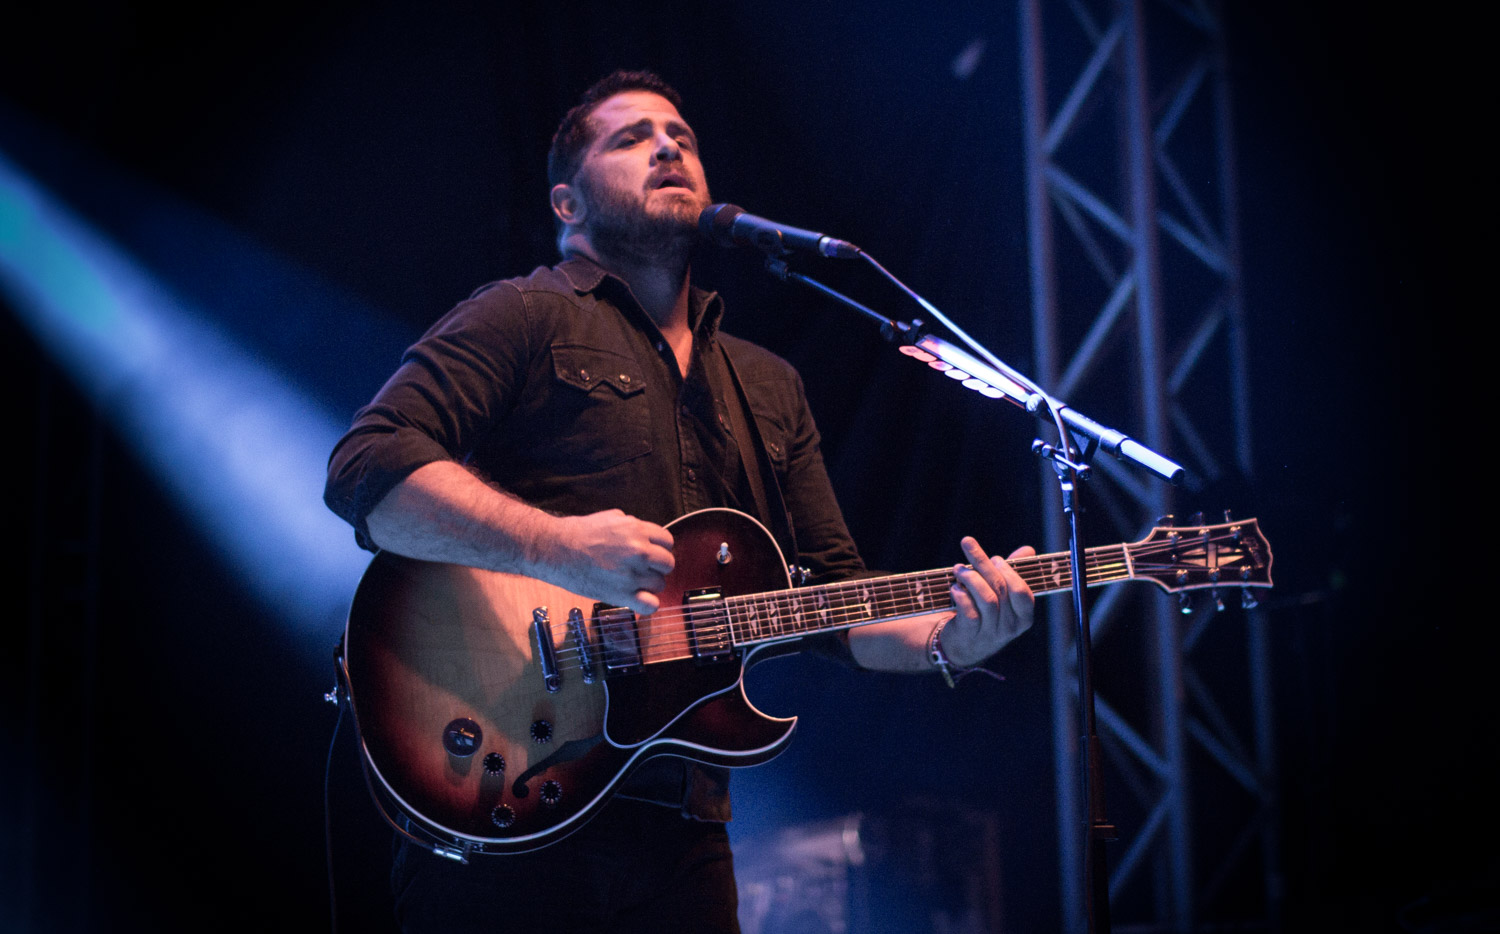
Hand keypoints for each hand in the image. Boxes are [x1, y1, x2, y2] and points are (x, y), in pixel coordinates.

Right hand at [536, 509, 674, 615]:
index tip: (651, 554)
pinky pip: (651, 605)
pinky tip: (637, 599)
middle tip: (642, 569)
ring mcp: (632, 574)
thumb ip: (630, 525)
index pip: (667, 541)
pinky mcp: (622, 594)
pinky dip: (647, 604)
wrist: (556, 549)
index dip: (659, 548)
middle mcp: (639, 551)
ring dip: (649, 585)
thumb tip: (639, 530)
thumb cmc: (577, 533)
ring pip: (660, 584)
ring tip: (633, 583)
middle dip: (657, 567)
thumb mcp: (609, 517)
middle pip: (667, 564)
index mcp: (637, 530)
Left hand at [942, 537, 1035, 666]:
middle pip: (1001, 589)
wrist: (964, 646)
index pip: (1022, 592)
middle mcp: (1010, 627)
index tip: (995, 558)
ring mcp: (991, 633)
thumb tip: (1028, 550)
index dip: (1009, 572)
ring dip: (971, 578)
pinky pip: (969, 612)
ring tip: (958, 569)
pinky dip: (961, 595)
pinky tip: (954, 588)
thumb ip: (1014, 573)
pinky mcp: (970, 634)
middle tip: (968, 547)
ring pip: (987, 599)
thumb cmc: (985, 614)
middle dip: (983, 564)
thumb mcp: (1002, 596)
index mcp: (1023, 617)